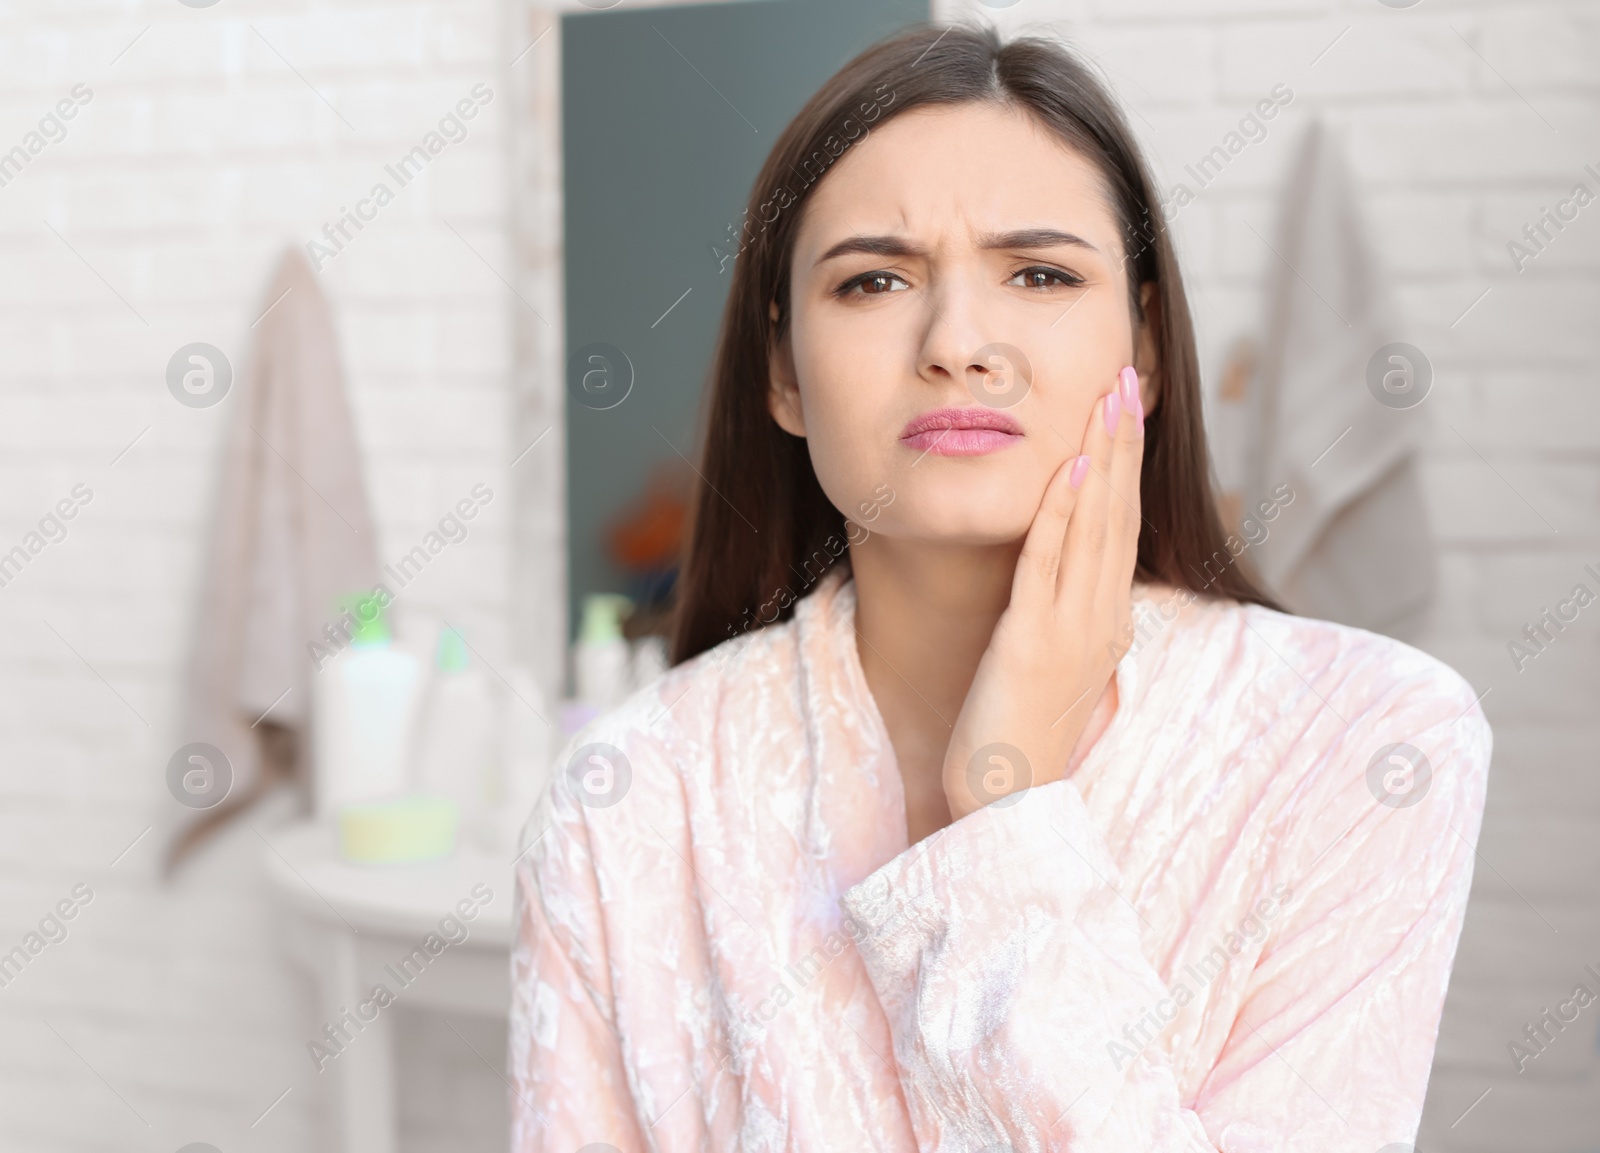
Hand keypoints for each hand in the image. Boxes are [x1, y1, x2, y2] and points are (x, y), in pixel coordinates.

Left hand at [941, 365, 1145, 820]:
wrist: (1009, 807)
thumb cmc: (1019, 740)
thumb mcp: (1050, 669)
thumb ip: (1063, 621)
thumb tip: (1068, 585)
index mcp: (1108, 622)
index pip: (1121, 526)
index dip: (1126, 463)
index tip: (1127, 406)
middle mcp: (1103, 619)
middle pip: (1118, 512)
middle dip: (1124, 440)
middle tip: (1129, 375)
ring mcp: (1075, 630)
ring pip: (1094, 527)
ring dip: (1103, 457)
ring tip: (1110, 397)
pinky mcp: (1035, 642)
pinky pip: (1050, 564)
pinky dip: (1062, 512)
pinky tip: (1070, 467)